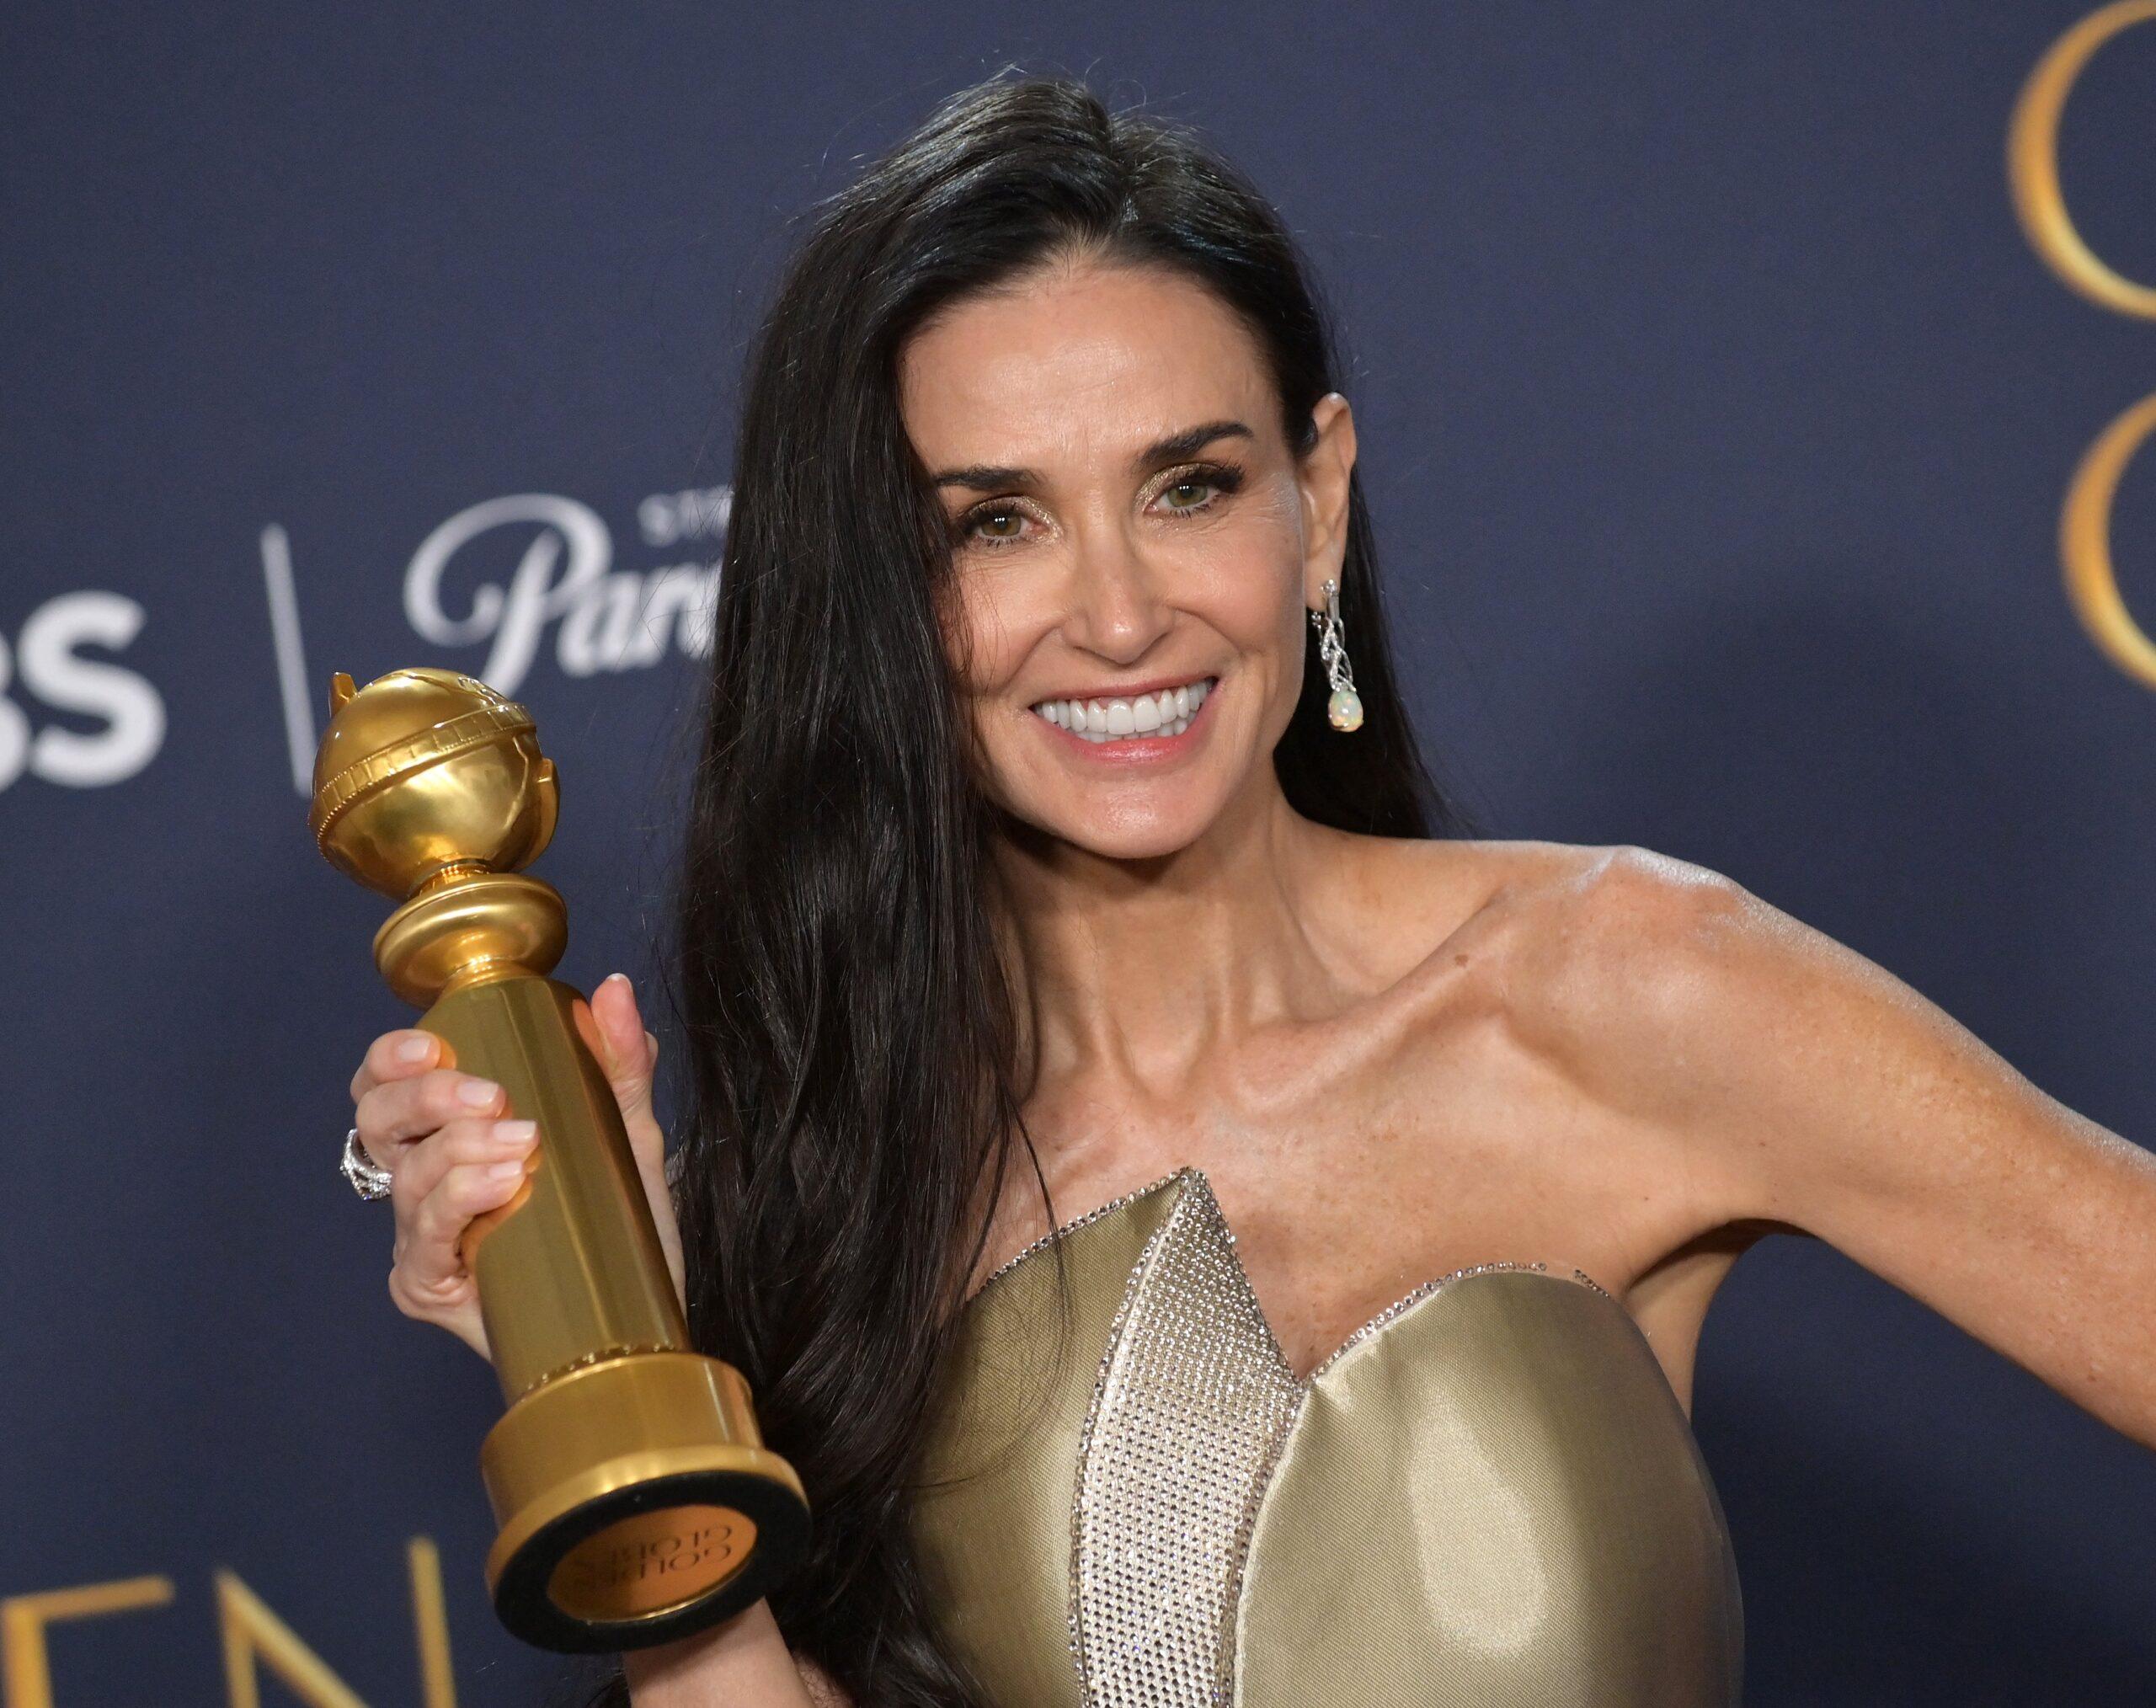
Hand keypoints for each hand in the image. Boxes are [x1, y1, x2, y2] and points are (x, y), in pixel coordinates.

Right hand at [347, 971, 685, 1360]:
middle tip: (493, 1098)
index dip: (393, 1058)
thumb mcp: (627, 1129)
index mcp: (449, 1133)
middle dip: (427, 1098)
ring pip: (407, 1179)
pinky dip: (458, 1204)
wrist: (644, 1309)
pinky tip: (500, 1187)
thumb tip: (615, 988)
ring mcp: (422, 1237)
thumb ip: (619, 1059)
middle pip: (378, 1122)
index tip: (436, 1046)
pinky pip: (423, 1241)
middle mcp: (423, 1183)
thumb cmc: (619, 1219)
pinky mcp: (432, 1288)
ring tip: (522, 1145)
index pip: (389, 1083)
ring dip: (459, 1151)